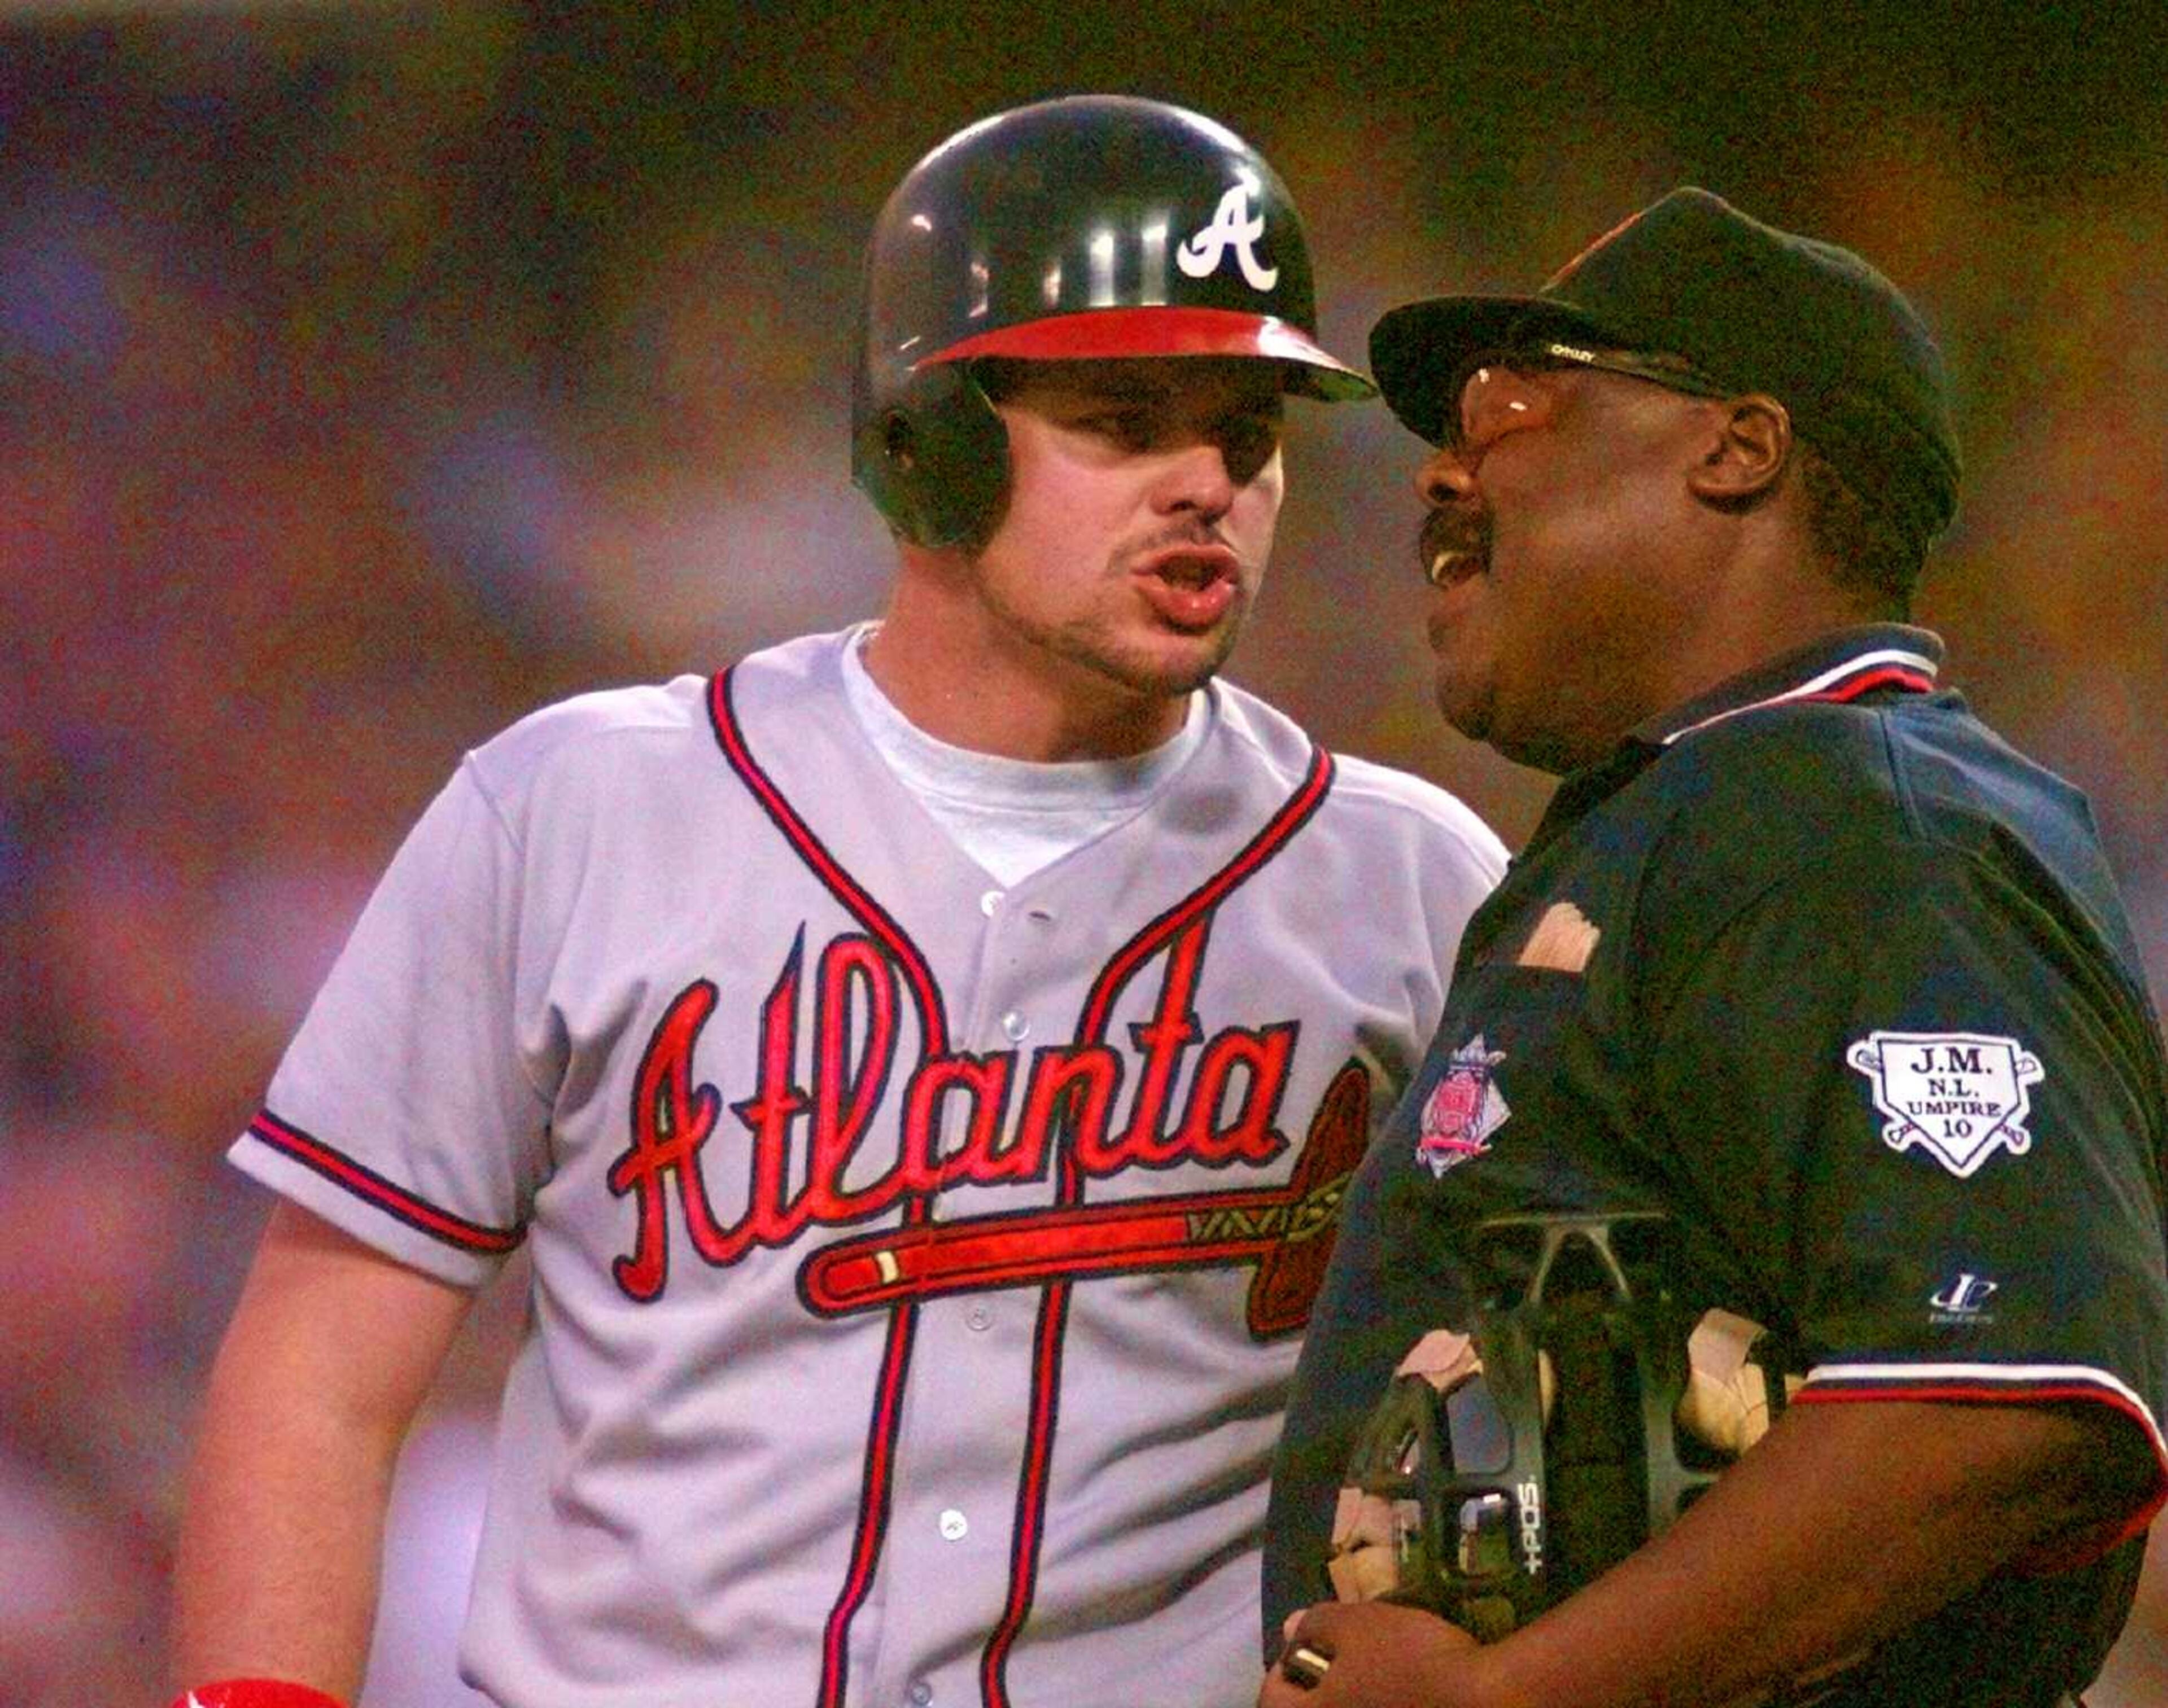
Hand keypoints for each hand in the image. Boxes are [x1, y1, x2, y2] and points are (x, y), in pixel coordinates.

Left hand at [1257, 1601, 1486, 1706]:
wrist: (1488, 1702)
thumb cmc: (1413, 1660)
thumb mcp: (1361, 1624)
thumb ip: (1318, 1625)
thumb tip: (1289, 1630)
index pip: (1271, 1700)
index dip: (1279, 1673)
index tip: (1300, 1654)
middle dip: (1314, 1696)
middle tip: (1334, 1670)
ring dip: (1349, 1702)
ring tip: (1369, 1684)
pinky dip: (1381, 1705)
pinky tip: (1401, 1697)